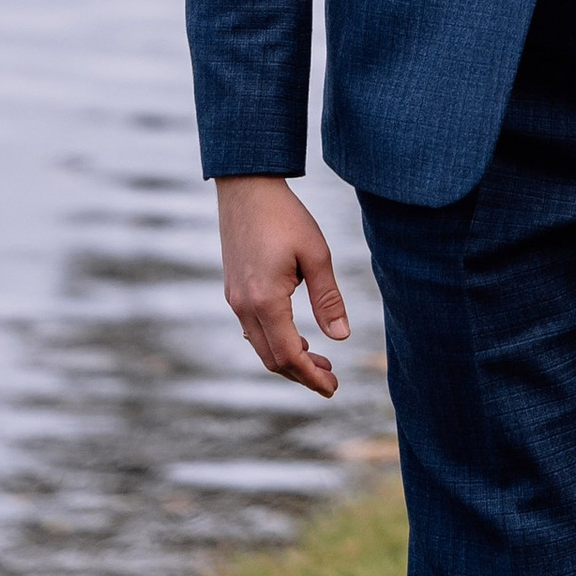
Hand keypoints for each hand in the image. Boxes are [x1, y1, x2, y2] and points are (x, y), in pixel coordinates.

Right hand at [216, 175, 350, 395]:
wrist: (246, 188)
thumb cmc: (285, 217)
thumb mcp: (316, 255)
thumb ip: (328, 298)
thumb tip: (341, 337)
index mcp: (265, 301)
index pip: (288, 355)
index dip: (311, 376)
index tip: (332, 388)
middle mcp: (244, 306)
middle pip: (271, 359)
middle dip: (301, 374)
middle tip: (331, 379)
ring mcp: (234, 299)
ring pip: (260, 346)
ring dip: (289, 358)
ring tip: (319, 359)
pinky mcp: (234, 290)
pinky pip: (253, 329)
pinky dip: (276, 341)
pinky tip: (297, 336)